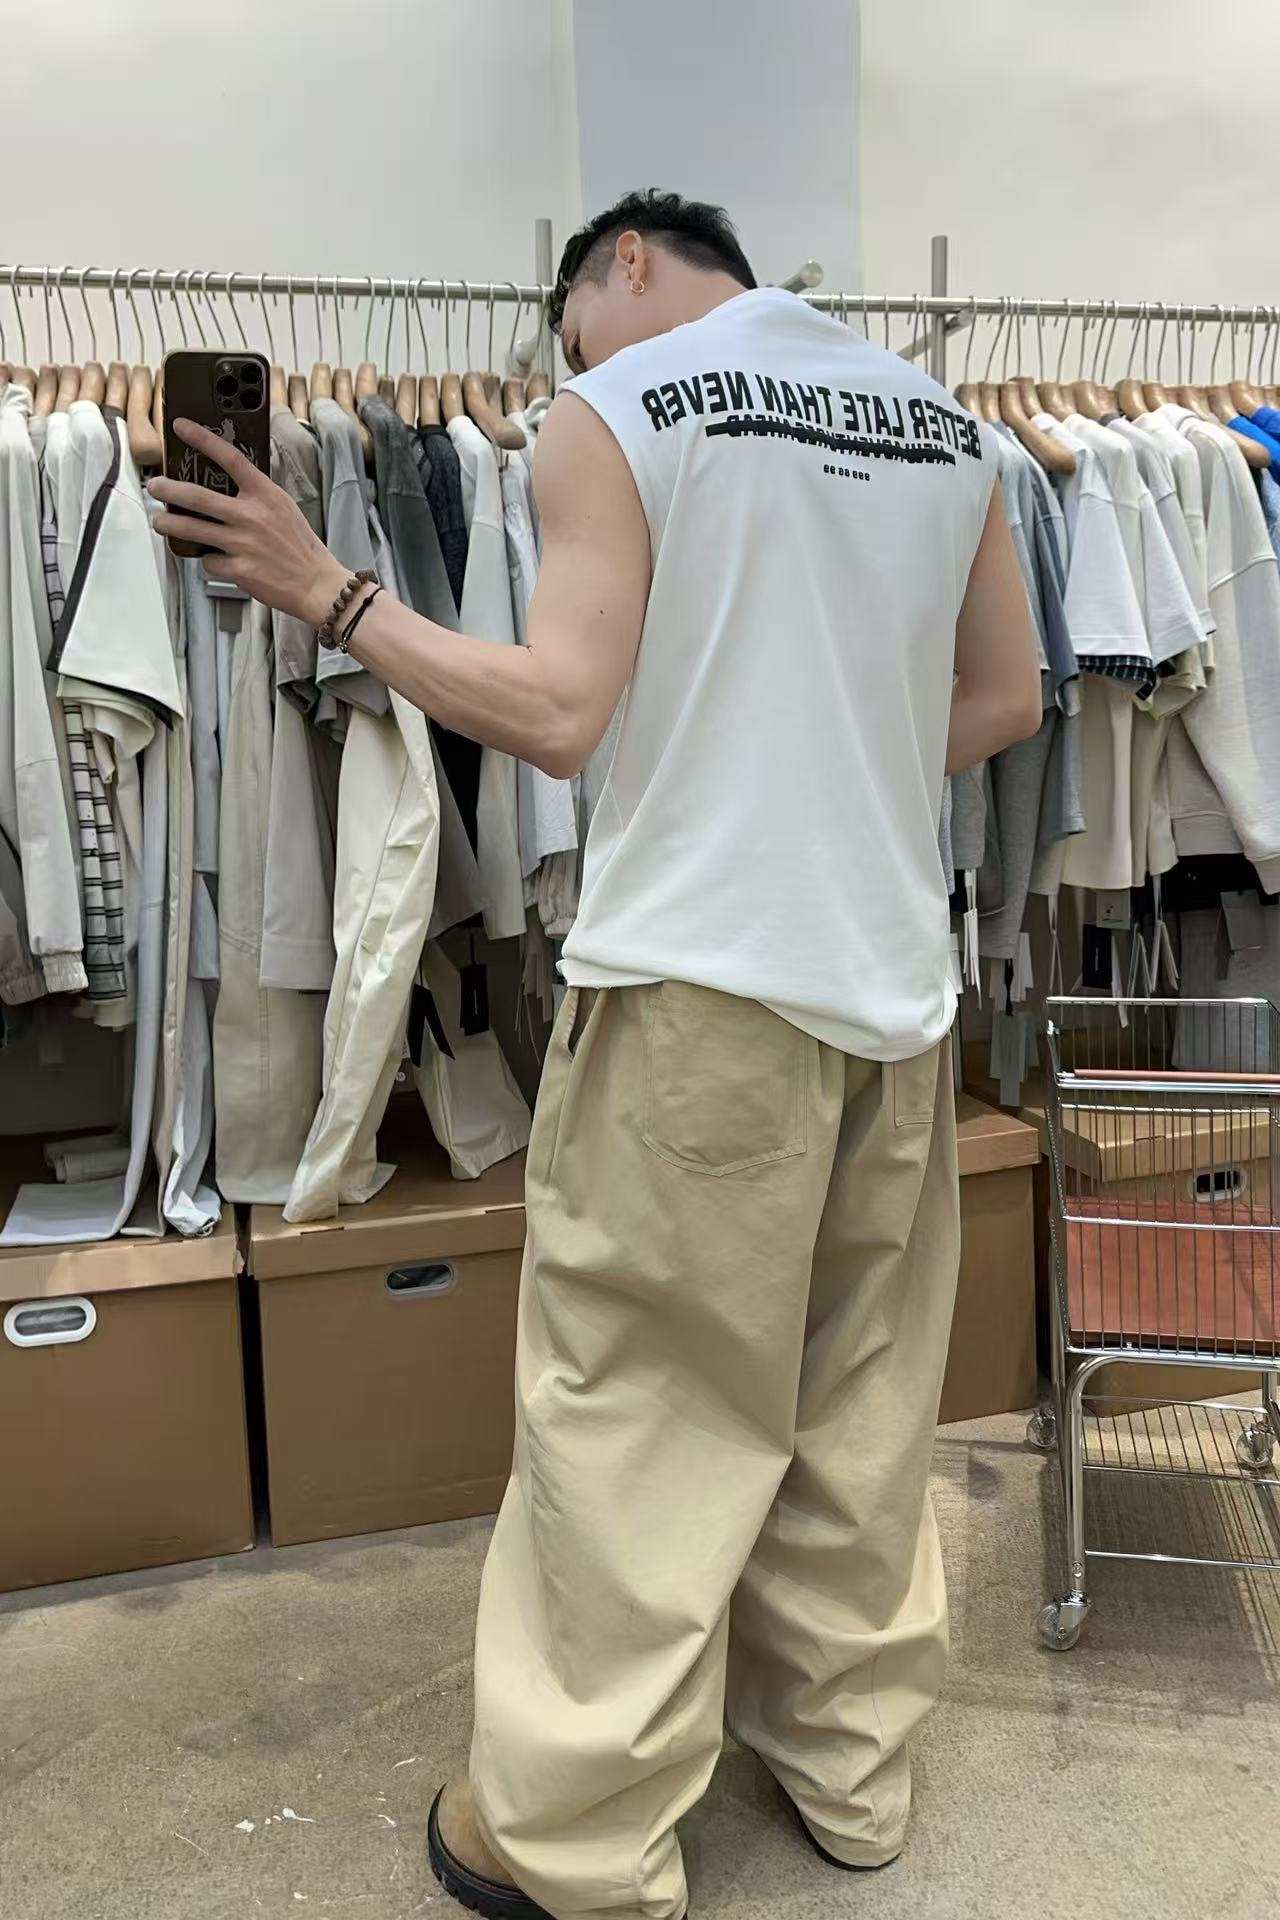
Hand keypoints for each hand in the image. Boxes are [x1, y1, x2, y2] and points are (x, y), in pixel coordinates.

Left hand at [148, 420, 348, 627]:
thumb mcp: (283, 508)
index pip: (230, 458)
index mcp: (265, 495)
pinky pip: (209, 561)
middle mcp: (251, 516)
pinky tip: (218, 560)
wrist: (316, 584)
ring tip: (160, 522)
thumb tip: (227, 485)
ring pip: (192, 529)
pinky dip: (209, 561)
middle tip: (156, 486)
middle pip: (197, 496)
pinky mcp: (238, 569)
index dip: (202, 439)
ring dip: (169, 524)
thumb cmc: (300, 547)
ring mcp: (243, 543)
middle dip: (168, 489)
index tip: (181, 428)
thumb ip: (256, 495)